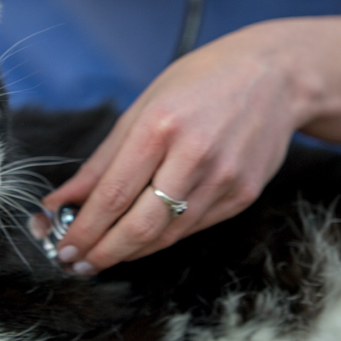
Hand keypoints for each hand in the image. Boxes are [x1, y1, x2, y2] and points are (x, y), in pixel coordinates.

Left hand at [42, 27, 310, 273]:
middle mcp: (194, 156)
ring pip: (167, 235)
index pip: (114, 194)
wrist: (278, 77)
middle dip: (102, 252)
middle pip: (140, 226)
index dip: (84, 228)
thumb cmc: (204, 82)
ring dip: (129, 252)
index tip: (63, 246)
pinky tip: (142, 239)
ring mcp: (223, 180)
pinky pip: (193, 228)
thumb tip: (63, 200)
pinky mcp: (243, 196)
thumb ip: (104, 160)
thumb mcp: (144, 105)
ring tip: (102, 256)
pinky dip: (162, 238)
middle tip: (76, 263)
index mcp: (161, 126)